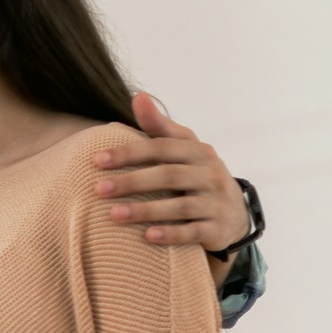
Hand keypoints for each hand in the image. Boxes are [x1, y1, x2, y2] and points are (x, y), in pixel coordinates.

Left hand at [93, 94, 250, 281]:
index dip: (130, 152)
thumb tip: (138, 95)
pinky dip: (171, 234)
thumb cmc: (196, 174)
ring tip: (113, 214)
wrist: (234, 212)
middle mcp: (210, 174)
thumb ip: (159, 126)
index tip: (97, 160)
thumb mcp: (183, 148)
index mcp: (198, 151)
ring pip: (180, 206)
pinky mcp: (217, 228)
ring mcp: (216, 202)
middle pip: (168, 175)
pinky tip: (146, 236)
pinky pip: (193, 232)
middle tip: (98, 189)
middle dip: (132, 182)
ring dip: (145, 210)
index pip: (161, 147)